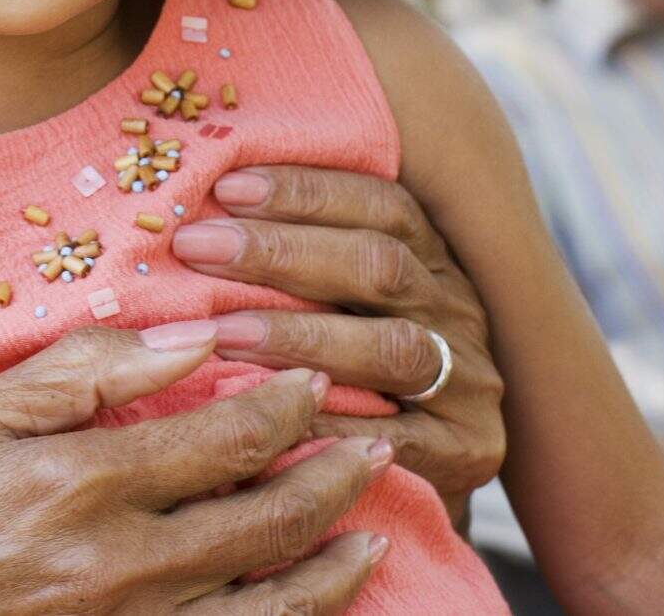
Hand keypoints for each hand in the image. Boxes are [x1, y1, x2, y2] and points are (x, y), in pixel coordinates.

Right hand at [0, 324, 394, 613]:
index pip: (225, 437)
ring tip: (374, 522)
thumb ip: (82, 371)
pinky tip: (325, 599)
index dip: (285, 406)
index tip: (311, 381)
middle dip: (335, 473)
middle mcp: (125, 562)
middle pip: (270, 515)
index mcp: (86, 481)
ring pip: (276, 597)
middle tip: (372, 442)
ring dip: (337, 555)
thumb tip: (187, 340)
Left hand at [166, 166, 505, 504]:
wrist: (423, 475)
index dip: (307, 191)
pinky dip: (328, 422)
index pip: (382, 205)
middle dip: (281, 251)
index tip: (226, 187)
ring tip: (219, 331)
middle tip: (195, 246)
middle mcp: (457, 313)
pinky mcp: (465, 452)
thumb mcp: (345, 299)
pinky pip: (396, 436)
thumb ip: (298, 258)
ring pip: (392, 346)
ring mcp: (468, 385)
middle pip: (380, 265)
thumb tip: (198, 212)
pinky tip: (268, 411)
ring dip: (299, 334)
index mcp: (432, 261)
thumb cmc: (356, 369)